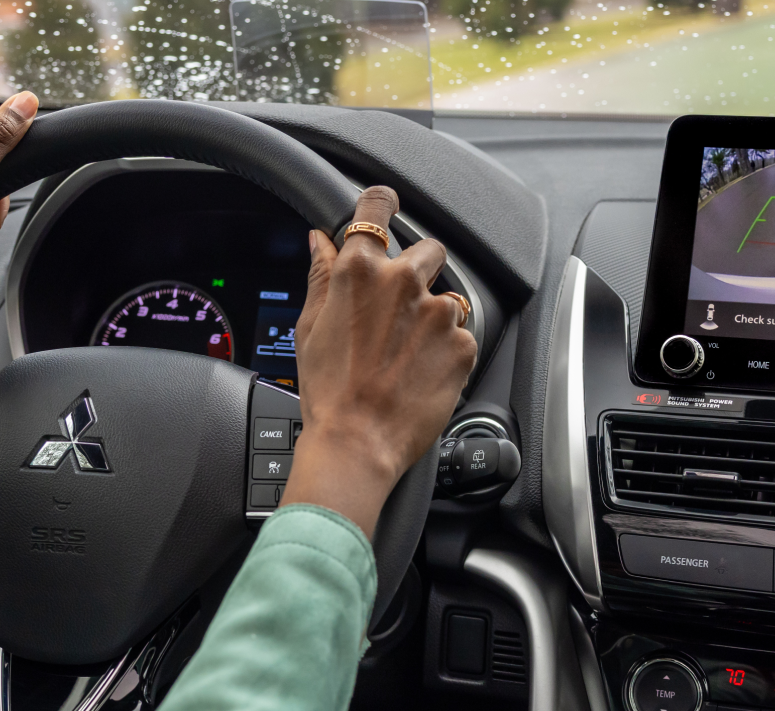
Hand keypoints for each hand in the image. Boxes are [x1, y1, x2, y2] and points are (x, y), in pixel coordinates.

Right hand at [281, 186, 477, 537]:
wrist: (358, 443)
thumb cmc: (328, 392)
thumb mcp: (310, 327)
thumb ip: (322, 275)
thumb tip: (320, 241)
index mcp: (360, 271)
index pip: (377, 207)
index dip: (382, 204)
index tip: (387, 206)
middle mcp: (404, 282)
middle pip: (427, 248)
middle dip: (418, 269)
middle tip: (399, 308)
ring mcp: (438, 312)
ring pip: (447, 296)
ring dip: (434, 315)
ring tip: (408, 352)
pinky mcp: (463, 343)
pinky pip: (462, 334)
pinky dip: (447, 349)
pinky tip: (422, 372)